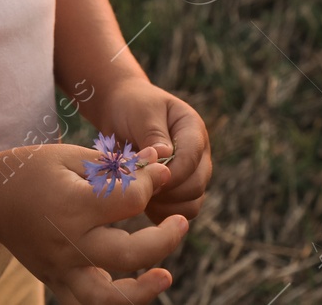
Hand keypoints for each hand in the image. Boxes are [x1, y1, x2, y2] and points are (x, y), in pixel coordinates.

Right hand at [0, 142, 189, 304]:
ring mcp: (61, 268)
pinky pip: (86, 304)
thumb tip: (161, 163)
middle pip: (130, 254)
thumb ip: (118, 165)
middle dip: (165, 239)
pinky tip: (135, 287)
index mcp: (72, 205)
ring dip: (143, 291)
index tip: (157, 171)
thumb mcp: (72, 156)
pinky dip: (113, 302)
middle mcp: (68, 243)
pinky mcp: (56, 281)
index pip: (130, 201)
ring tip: (166, 276)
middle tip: (181, 222)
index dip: (151, 183)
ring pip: (109, 298)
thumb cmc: (32, 170)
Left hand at [92, 80, 211, 224]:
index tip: (145, 177)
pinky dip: (163, 214)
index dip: (170, 173)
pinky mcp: (181, 189)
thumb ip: (153, 134)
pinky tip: (142, 204)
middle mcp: (199, 153)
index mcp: (193, 129)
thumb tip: (165, 155)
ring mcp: (192, 173)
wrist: (122, 111)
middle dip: (167, 192)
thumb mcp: (141, 112)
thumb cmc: (132, 107)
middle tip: (139, 189)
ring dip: (166, 206)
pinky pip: (180, 211)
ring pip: (192, 203)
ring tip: (140, 196)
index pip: (191, 158)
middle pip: (196, 184)